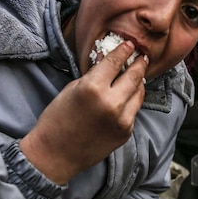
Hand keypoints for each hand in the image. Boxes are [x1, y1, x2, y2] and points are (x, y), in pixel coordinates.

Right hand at [20, 41, 147, 184]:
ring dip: (139, 82)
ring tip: (138, 75)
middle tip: (142, 57)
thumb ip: (93, 75)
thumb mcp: (71, 89)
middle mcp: (112, 103)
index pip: (115, 62)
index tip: (130, 44)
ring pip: (139, 93)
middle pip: (134, 76)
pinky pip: (134, 111)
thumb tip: (106, 60)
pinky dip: (132, 101)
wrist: (55, 154)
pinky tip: (129, 95)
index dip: (124, 50)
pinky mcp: (126, 133)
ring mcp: (122, 120)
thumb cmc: (57, 119)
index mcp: (93, 88)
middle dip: (139, 64)